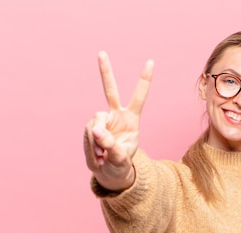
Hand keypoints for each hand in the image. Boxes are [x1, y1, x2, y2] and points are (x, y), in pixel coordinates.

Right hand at [83, 51, 153, 190]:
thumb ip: (111, 145)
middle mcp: (116, 115)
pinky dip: (92, 146)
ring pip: (96, 122)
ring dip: (98, 140)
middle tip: (101, 52)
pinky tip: (98, 157)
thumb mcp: (121, 157)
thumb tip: (96, 130)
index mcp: (132, 119)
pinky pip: (89, 133)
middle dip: (105, 71)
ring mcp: (102, 121)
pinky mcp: (91, 129)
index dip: (144, 80)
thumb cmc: (120, 163)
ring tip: (103, 157)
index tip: (151, 61)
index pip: (139, 96)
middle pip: (110, 90)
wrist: (109, 171)